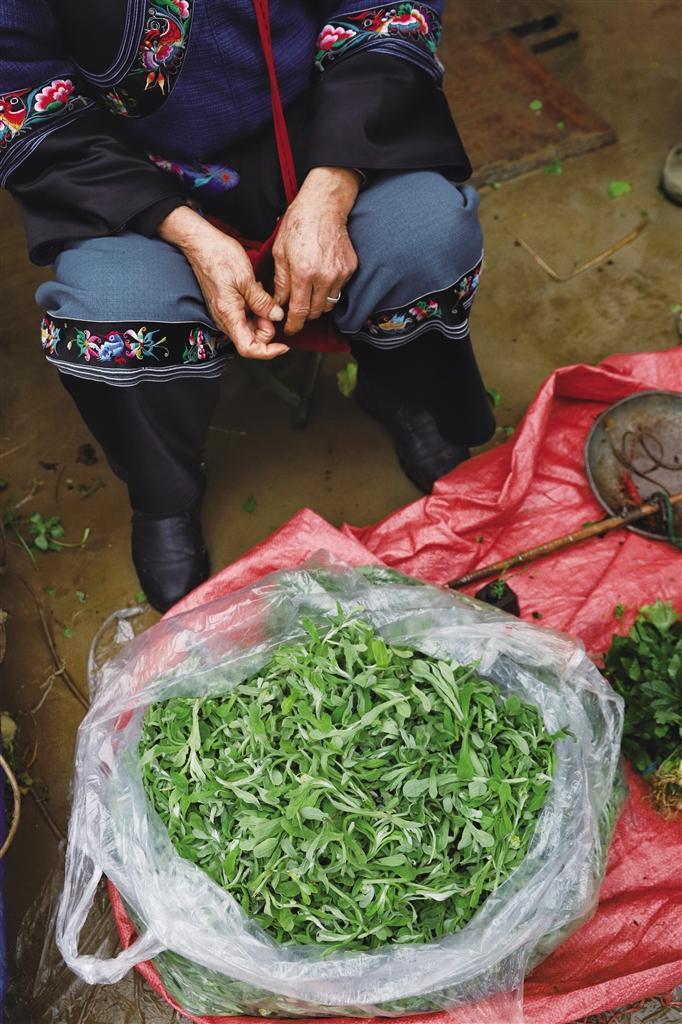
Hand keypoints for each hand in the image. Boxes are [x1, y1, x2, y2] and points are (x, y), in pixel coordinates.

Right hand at [158, 206, 288, 359]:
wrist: (200, 243)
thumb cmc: (219, 257)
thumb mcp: (247, 279)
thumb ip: (262, 303)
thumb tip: (276, 317)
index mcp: (229, 316)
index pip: (249, 349)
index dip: (268, 352)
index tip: (283, 345)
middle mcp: (225, 319)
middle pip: (251, 340)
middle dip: (267, 329)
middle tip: (273, 307)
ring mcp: (225, 313)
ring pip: (249, 328)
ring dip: (262, 318)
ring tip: (263, 295)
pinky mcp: (226, 306)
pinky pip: (244, 317)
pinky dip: (256, 311)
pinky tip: (257, 294)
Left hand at [272, 167, 359, 334]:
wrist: (323, 206)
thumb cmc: (297, 225)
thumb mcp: (280, 253)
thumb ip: (280, 283)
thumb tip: (279, 305)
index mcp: (303, 273)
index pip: (300, 311)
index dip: (294, 324)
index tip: (290, 329)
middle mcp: (324, 277)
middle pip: (316, 312)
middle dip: (305, 315)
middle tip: (297, 310)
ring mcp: (340, 273)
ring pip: (329, 304)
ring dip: (318, 304)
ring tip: (308, 294)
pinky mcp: (350, 269)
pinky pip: (339, 290)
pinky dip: (329, 290)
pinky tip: (321, 277)